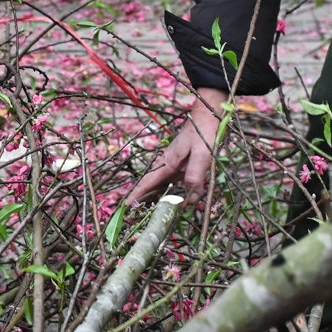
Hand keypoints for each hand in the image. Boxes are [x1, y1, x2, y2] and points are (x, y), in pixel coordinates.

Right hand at [130, 89, 226, 204]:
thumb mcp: (202, 156)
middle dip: (142, 198)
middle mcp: (167, 163)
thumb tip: (190, 200)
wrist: (206, 117)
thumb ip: (195, 177)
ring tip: (148, 210)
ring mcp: (174, 162)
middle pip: (152, 184)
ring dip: (155, 196)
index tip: (125, 205)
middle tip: (134, 213)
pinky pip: (172, 180)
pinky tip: (171, 198)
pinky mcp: (182, 162)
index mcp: (168, 161)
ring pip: (162, 183)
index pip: (148, 182)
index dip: (137, 194)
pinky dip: (168, 190)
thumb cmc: (203, 134)